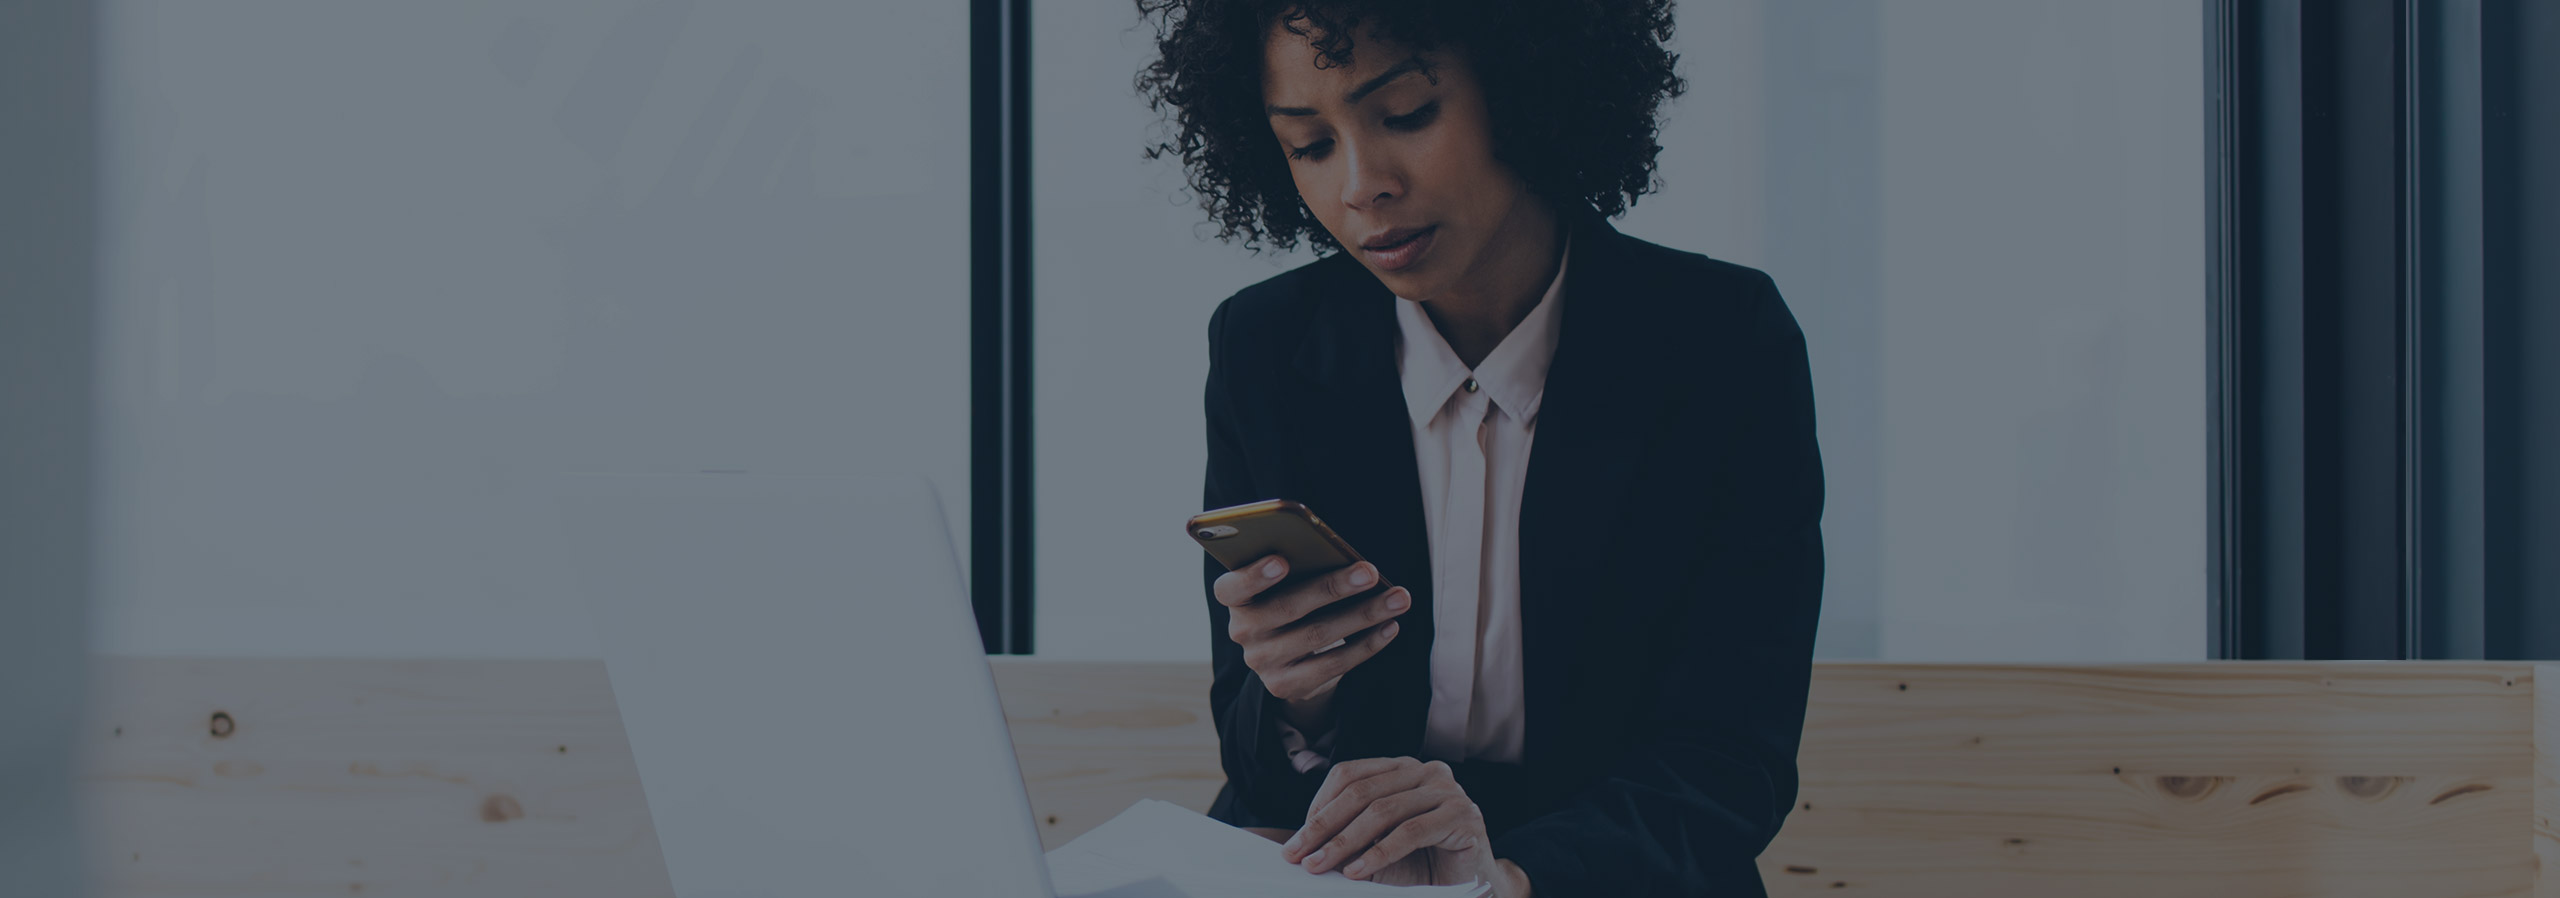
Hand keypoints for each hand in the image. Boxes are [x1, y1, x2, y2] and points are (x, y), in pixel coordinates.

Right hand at [1213, 555, 1409, 727]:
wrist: (1287, 657)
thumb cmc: (1292, 600)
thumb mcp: (1285, 584)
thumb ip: (1299, 569)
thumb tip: (1345, 561)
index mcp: (1235, 598)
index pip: (1232, 588)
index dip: (1254, 575)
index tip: (1282, 560)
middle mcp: (1242, 631)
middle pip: (1288, 608)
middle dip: (1333, 587)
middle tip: (1369, 571)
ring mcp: (1262, 662)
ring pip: (1317, 636)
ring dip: (1363, 615)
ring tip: (1398, 598)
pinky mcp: (1286, 685)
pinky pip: (1332, 665)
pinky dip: (1366, 645)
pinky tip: (1390, 627)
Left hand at [1282, 757, 1527, 896]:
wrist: (1472, 885)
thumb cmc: (1422, 864)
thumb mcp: (1375, 846)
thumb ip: (1347, 838)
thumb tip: (1298, 843)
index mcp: (1401, 768)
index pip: (1349, 775)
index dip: (1319, 805)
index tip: (1297, 840)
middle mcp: (1425, 770)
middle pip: (1361, 792)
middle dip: (1324, 827)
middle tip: (1299, 856)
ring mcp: (1447, 790)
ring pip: (1383, 811)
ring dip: (1345, 842)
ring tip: (1322, 866)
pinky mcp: (1463, 815)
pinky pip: (1410, 832)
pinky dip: (1379, 853)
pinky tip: (1357, 872)